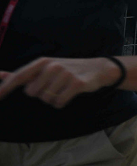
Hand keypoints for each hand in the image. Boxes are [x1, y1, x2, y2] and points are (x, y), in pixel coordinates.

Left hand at [0, 56, 121, 108]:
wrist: (97, 68)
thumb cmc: (67, 69)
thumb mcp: (45, 67)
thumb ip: (23, 74)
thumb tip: (0, 76)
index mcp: (42, 62)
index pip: (19, 76)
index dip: (5, 88)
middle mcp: (52, 66)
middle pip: (32, 93)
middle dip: (40, 94)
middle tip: (53, 86)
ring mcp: (65, 74)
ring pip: (46, 99)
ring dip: (53, 99)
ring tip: (63, 89)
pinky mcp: (76, 84)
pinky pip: (59, 102)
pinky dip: (62, 102)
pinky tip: (69, 94)